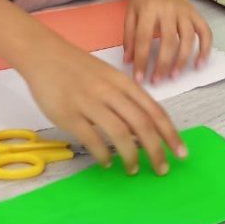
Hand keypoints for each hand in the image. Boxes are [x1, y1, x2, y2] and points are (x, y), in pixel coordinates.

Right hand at [19, 29, 186, 175]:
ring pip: (120, 133)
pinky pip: (92, 139)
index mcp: (124, 83)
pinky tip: (107, 163)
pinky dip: (103, 154)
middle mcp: (111, 92)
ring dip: (131, 155)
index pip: (154, 111)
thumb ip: (126, 99)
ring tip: (133, 169)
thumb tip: (143, 129)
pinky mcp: (69, 114)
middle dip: (156, 150)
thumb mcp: (109, 77)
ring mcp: (89, 103)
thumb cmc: (79, 68)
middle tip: (162, 169)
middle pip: (142, 124)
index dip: (170, 134)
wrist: (44, 54)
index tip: (180, 153)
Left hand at [123, 0, 212, 84]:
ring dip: (182, 60)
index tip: (139, 78)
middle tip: (157, 81)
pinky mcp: (196, 14)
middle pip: (168, 41)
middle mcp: (168, 10)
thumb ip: (129, 37)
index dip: (142, 60)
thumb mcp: (131, 13)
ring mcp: (185, 12)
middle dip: (162, 64)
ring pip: (188, 38)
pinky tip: (200, 64)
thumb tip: (129, 61)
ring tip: (174, 76)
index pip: (144, 39)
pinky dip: (205, 49)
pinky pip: (205, 32)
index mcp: (149, 10)